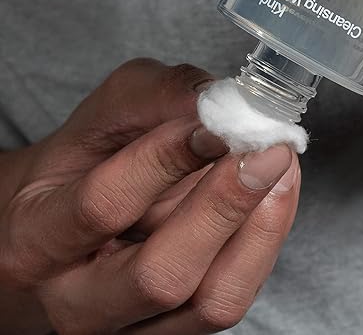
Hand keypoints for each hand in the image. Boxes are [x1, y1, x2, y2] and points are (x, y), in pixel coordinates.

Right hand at [0, 59, 299, 333]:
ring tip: (280, 165)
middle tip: (268, 148)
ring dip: (261, 225)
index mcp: (38, 238)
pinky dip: (267, 240)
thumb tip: (219, 100)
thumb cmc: (85, 163)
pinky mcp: (178, 330)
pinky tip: (276, 191)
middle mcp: (78, 301)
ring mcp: (132, 326)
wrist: (69, 225)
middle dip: (225, 203)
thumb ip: (155, 96)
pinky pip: (235, 296)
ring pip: (211, 300)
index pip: (103, 206)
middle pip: (162, 274)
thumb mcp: (103, 114)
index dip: (167, 159)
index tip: (216, 120)